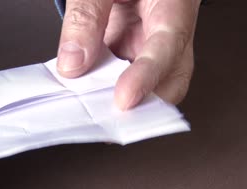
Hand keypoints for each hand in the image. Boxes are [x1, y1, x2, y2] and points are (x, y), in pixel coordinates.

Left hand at [56, 0, 199, 109]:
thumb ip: (86, 16)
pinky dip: (103, 90)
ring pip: (147, 85)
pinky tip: (84, 94)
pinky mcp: (133, 52)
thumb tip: (73, 63)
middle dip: (140, 105)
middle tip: (104, 119)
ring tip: (87, 109)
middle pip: (169, 79)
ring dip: (116, 100)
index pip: (168, 45)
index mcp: (173, 5)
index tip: (124, 99)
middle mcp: (168, 31)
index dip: (147, 77)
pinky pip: (122, 78)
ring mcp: (151, 44)